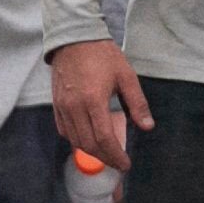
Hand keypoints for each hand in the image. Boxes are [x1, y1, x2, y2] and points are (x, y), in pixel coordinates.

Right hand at [50, 39, 151, 168]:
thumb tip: (147, 126)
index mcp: (93, 100)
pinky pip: (64, 130)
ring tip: (107, 154)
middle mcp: (74, 107)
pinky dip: (76, 140)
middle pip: (88, 144)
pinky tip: (88, 141)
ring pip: (75, 140)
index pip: (104, 138)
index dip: (116, 155)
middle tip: (118, 162)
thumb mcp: (126, 76)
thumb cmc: (103, 55)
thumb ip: (137, 103)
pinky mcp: (56, 104)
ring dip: (91, 152)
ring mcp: (62, 106)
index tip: (126, 164)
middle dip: (105, 158)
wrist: (74, 38)